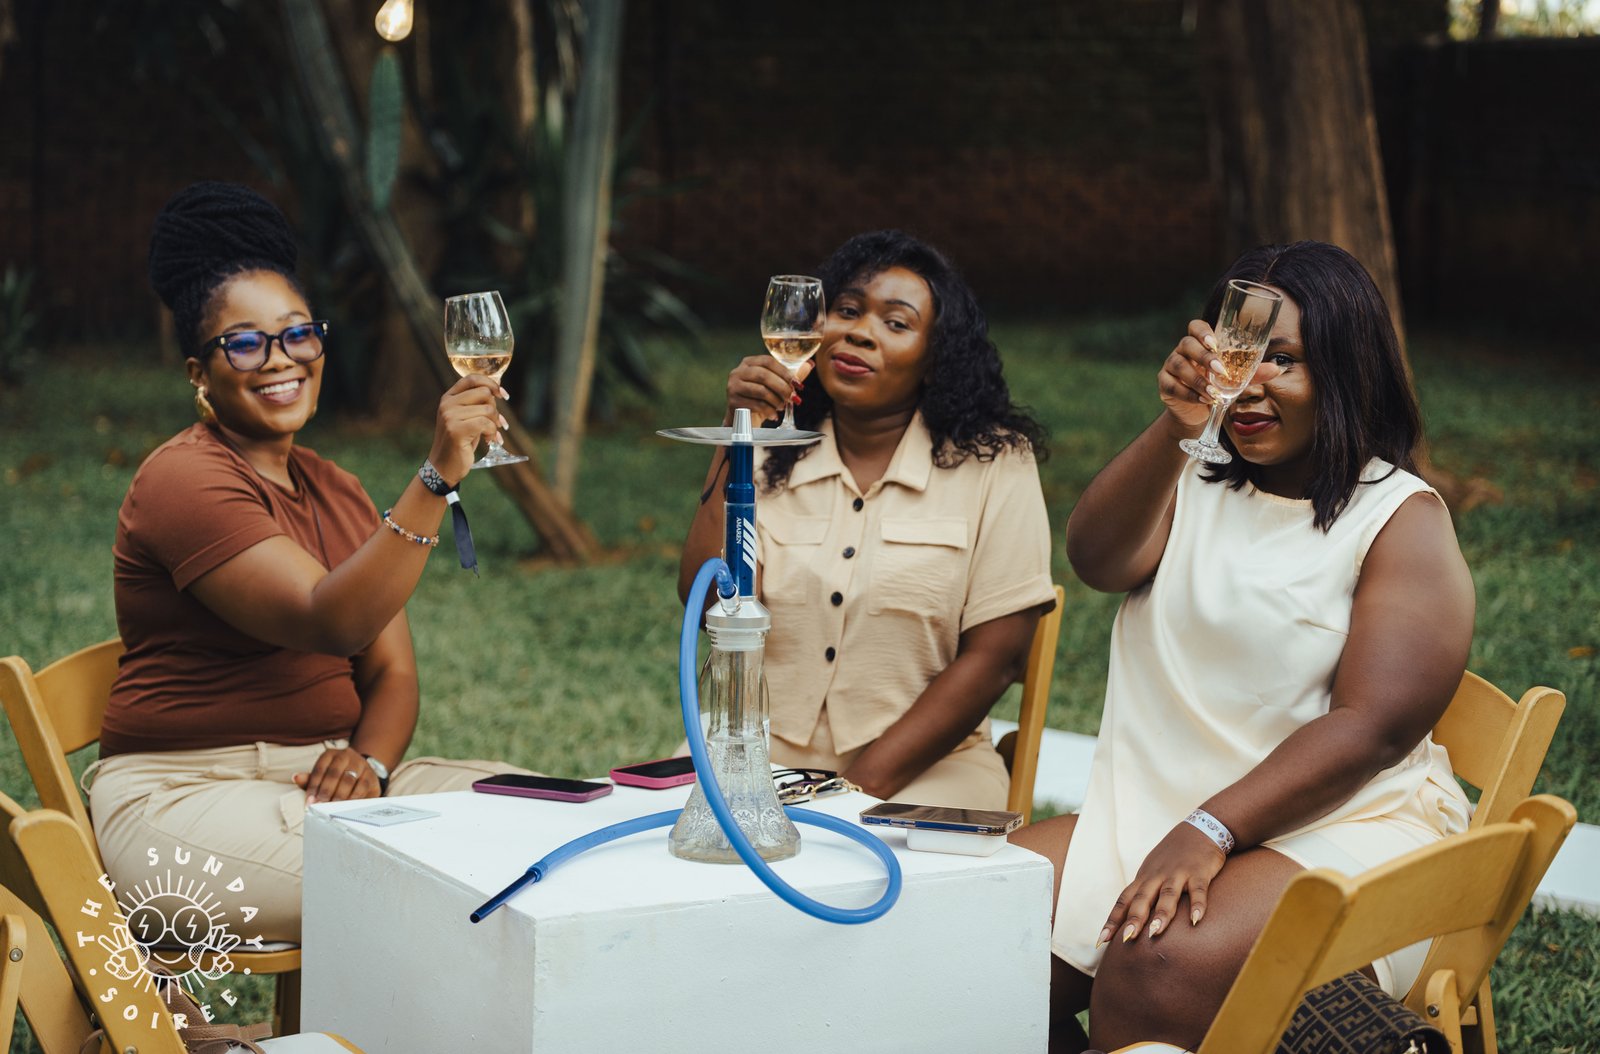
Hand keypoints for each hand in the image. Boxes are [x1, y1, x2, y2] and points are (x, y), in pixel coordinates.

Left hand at [294, 747, 382, 804]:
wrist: (361, 775)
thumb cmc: (337, 778)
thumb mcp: (322, 777)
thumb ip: (309, 779)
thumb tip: (296, 777)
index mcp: (330, 754)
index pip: (320, 768)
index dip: (313, 785)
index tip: (309, 801)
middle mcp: (346, 755)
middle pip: (334, 773)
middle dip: (326, 791)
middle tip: (320, 805)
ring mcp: (360, 764)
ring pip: (348, 779)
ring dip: (339, 795)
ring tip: (332, 807)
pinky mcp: (370, 775)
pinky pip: (361, 786)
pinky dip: (353, 797)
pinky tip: (346, 806)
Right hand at [428, 374, 508, 485]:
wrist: (444, 467)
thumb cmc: (460, 442)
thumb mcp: (467, 418)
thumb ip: (477, 403)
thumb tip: (499, 385)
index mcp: (448, 398)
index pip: (472, 378)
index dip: (491, 383)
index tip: (503, 395)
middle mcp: (447, 404)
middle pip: (484, 393)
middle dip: (495, 409)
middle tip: (496, 425)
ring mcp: (450, 416)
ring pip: (488, 409)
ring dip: (495, 424)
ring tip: (491, 435)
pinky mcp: (456, 430)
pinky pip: (486, 423)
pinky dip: (492, 433)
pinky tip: (488, 441)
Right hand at [723, 355, 811, 425]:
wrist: (744, 418)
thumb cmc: (761, 398)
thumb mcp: (776, 385)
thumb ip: (791, 374)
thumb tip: (809, 364)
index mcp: (749, 363)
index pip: (768, 361)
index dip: (785, 372)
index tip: (797, 384)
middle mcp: (738, 372)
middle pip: (763, 375)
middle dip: (782, 387)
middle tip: (793, 397)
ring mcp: (733, 386)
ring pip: (761, 391)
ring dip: (777, 400)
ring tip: (783, 406)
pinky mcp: (733, 402)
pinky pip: (757, 405)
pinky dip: (770, 411)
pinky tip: (774, 415)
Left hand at [1098, 820, 1225, 944]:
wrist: (1199, 829)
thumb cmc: (1172, 856)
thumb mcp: (1153, 872)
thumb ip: (1143, 894)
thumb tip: (1129, 921)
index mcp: (1144, 879)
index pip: (1123, 901)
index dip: (1113, 920)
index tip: (1101, 941)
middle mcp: (1157, 877)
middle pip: (1142, 899)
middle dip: (1134, 919)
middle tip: (1126, 939)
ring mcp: (1177, 874)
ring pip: (1167, 895)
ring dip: (1161, 914)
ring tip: (1154, 933)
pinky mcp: (1199, 873)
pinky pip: (1198, 890)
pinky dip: (1197, 905)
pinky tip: (1195, 920)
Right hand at [1157, 320, 1279, 433]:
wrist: (1198, 412)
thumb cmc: (1217, 387)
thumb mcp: (1236, 379)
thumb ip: (1252, 373)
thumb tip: (1277, 368)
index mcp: (1200, 343)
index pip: (1195, 327)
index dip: (1202, 332)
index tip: (1215, 343)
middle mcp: (1182, 351)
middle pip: (1186, 344)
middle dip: (1203, 356)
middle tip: (1220, 370)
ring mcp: (1171, 367)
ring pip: (1178, 365)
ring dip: (1197, 379)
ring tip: (1214, 392)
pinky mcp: (1165, 384)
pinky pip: (1172, 386)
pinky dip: (1189, 394)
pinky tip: (1203, 400)